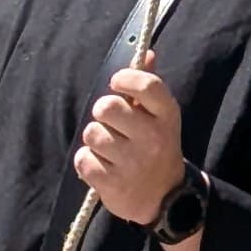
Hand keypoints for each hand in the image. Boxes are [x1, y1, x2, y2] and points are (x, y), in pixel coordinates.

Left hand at [75, 63, 185, 231]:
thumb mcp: (160, 116)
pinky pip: (83, 160)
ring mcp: (133, 162)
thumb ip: (149, 86)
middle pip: (107, 107)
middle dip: (102, 112)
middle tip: (109, 121)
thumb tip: (146, 53)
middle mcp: (152, 137)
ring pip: (92, 133)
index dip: (125, 78)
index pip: (146, 85)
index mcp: (167, 115)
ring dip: (94, 138)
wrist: (163, 196)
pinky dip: (86, 161)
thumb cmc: (156, 146)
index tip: (115, 82)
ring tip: (107, 146)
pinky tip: (100, 165)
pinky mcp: (113, 184)